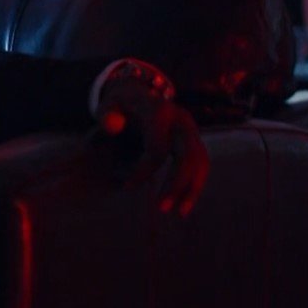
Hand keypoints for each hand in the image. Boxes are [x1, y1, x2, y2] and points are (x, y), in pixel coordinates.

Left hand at [95, 62, 209, 216]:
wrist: (138, 93)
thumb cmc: (119, 105)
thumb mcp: (108, 105)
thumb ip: (106, 115)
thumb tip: (113, 127)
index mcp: (159, 111)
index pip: (157, 147)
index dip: (144, 170)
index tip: (128, 187)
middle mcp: (181, 119)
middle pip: (187, 154)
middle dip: (176, 183)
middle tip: (162, 209)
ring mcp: (191, 129)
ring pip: (200, 161)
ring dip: (191, 188)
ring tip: (179, 213)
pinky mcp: (194, 139)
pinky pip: (200, 163)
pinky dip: (195, 183)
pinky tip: (184, 203)